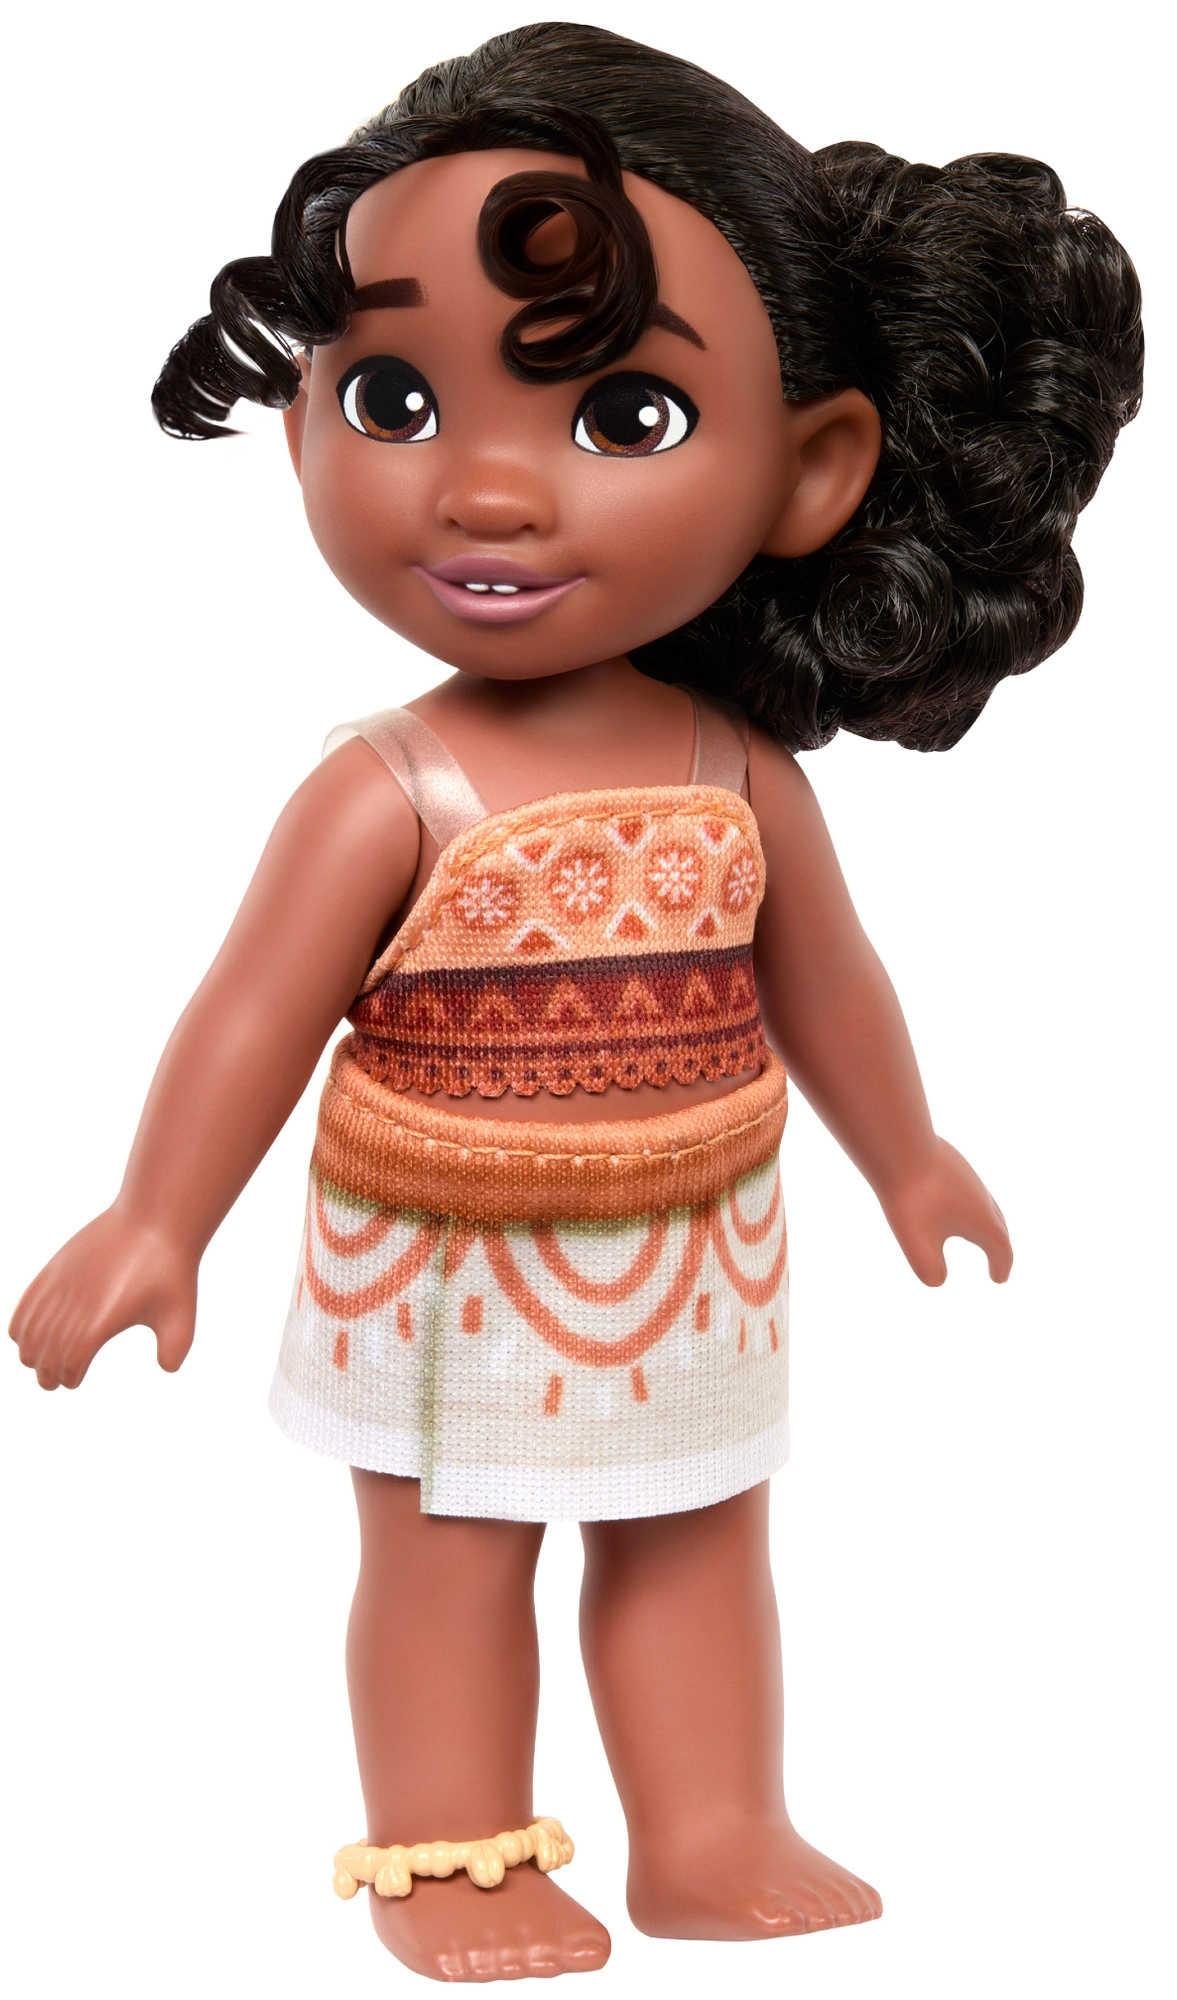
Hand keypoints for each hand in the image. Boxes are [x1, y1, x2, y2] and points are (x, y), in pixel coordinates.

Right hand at [8, 1207, 197, 1389]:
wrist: (154, 1219)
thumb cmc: (170, 1268)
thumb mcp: (182, 1312)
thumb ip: (175, 1347)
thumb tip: (167, 1368)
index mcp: (104, 1318)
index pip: (71, 1361)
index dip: (68, 1376)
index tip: (74, 1381)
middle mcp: (78, 1302)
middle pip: (46, 1351)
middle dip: (46, 1372)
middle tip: (53, 1381)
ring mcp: (63, 1283)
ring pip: (30, 1330)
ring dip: (31, 1352)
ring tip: (40, 1362)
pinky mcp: (56, 1268)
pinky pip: (26, 1303)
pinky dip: (20, 1325)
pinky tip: (26, 1337)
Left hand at [876, 1137, 1011, 1285]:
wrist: (901, 1145)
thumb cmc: (911, 1198)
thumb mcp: (917, 1242)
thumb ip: (930, 1269)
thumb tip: (937, 1281)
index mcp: (982, 1221)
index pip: (1001, 1249)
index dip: (1001, 1267)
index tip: (998, 1280)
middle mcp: (981, 1197)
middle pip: (1000, 1227)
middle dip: (1000, 1247)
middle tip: (997, 1262)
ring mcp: (968, 1177)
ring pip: (987, 1204)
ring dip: (989, 1223)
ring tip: (981, 1235)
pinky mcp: (952, 1162)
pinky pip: (969, 1189)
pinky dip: (971, 1205)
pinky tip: (955, 1204)